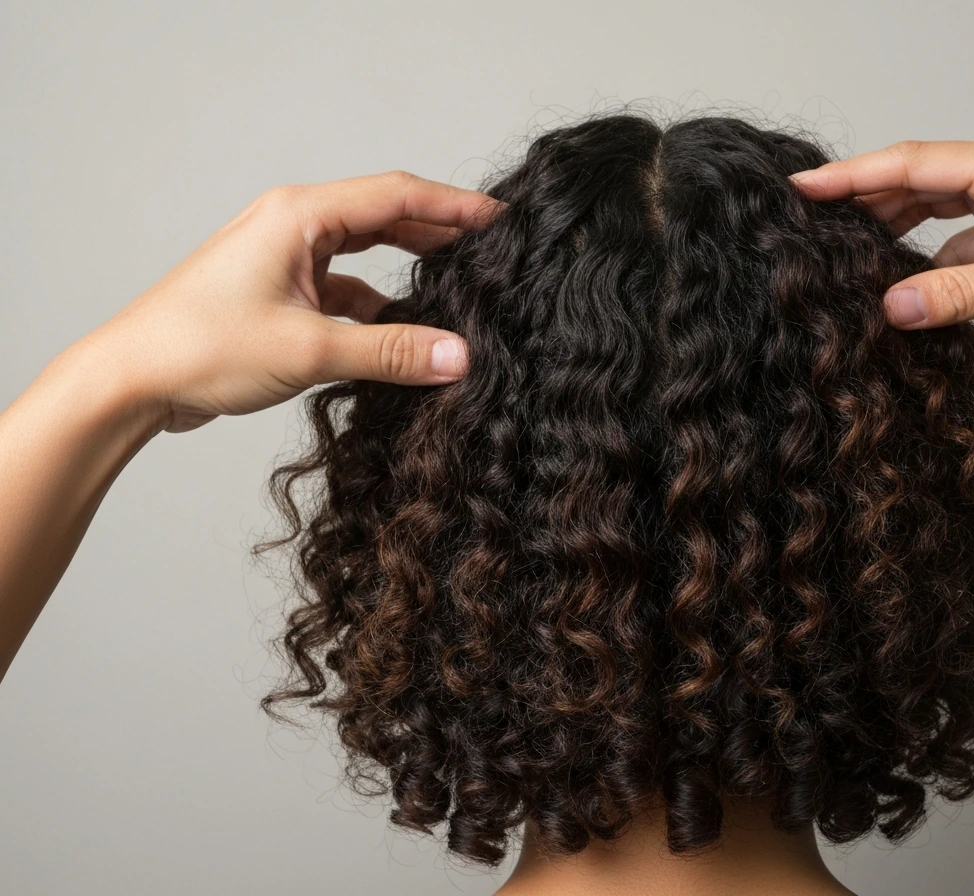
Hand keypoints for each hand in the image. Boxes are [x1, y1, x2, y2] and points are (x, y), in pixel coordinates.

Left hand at [82, 170, 501, 432]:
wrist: (131, 380)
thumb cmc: (200, 347)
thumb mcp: (309, 350)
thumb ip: (391, 351)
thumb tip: (458, 356)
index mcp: (299, 216)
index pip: (396, 196)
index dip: (455, 206)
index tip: (502, 218)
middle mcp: (292, 226)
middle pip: (385, 217)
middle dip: (439, 233)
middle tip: (492, 250)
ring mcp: (283, 258)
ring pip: (364, 254)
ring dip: (408, 269)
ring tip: (459, 286)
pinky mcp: (278, 292)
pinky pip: (343, 288)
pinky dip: (376, 306)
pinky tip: (404, 329)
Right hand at [790, 135, 973, 353]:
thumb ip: (956, 294)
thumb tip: (890, 307)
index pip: (914, 164)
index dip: (853, 176)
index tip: (804, 186)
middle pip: (921, 182)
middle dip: (868, 203)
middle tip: (815, 225)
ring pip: (941, 213)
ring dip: (901, 234)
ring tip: (853, 255)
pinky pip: (965, 243)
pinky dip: (936, 263)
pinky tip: (913, 286)